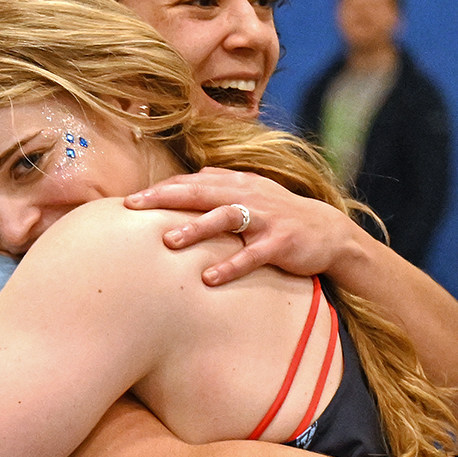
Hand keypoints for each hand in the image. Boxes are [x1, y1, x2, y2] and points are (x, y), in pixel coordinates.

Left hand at [126, 168, 361, 286]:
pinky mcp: (280, 243)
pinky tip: (209, 279)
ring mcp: (265, 218)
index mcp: (237, 185)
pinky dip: (231, 265)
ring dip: (196, 228)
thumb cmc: (279, 214)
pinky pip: (252, 255)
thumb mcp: (251, 193)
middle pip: (201, 192)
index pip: (192, 182)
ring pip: (225, 218)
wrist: (328, 232)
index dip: (161, 189)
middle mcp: (249, 196)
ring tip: (168, 242)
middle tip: (133, 207)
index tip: (129, 200)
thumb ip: (219, 184)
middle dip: (166, 198)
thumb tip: (185, 177)